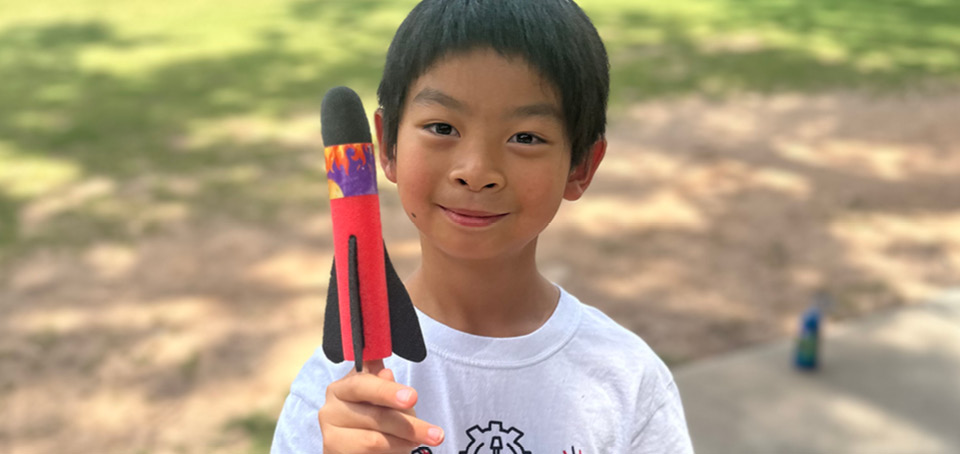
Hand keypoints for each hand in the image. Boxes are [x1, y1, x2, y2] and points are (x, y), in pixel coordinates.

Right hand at [319, 359, 444, 452]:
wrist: (354, 440)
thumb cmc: (370, 411)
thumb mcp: (378, 394)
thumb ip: (384, 383)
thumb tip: (387, 374)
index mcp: (340, 389)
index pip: (362, 386)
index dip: (388, 391)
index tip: (413, 397)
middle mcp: (330, 412)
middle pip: (375, 417)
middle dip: (410, 426)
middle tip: (436, 434)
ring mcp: (331, 438)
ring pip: (374, 441)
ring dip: (403, 443)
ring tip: (418, 442)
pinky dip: (393, 453)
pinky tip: (403, 449)